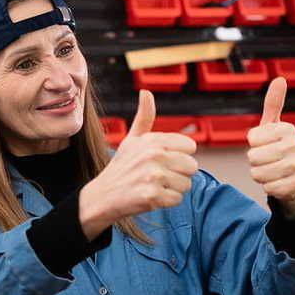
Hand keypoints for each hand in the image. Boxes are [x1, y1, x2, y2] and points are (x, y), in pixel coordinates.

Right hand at [78, 89, 197, 238]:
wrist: (102, 196)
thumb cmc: (121, 168)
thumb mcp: (131, 139)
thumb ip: (144, 117)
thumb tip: (146, 92)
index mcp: (152, 140)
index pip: (191, 146)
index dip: (180, 156)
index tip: (164, 161)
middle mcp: (154, 155)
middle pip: (192, 166)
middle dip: (179, 174)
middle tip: (159, 177)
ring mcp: (153, 176)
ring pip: (186, 184)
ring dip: (173, 189)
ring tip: (154, 187)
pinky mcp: (152, 196)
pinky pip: (177, 199)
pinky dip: (166, 202)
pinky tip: (151, 197)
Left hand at [246, 77, 294, 215]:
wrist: (292, 178)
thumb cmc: (276, 148)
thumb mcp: (272, 126)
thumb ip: (273, 104)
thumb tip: (280, 79)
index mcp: (288, 128)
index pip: (252, 138)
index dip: (253, 144)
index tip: (264, 144)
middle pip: (253, 157)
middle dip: (254, 162)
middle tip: (265, 160)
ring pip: (259, 174)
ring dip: (259, 175)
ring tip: (270, 171)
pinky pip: (269, 188)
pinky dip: (268, 188)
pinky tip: (277, 183)